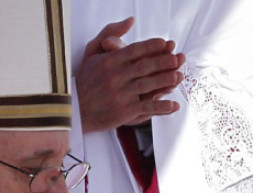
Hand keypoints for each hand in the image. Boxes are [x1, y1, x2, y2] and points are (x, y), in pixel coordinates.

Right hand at [76, 17, 185, 132]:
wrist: (74, 109)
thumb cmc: (86, 78)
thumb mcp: (92, 51)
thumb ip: (111, 33)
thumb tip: (131, 20)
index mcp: (109, 62)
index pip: (134, 50)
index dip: (151, 46)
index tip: (165, 43)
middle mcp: (115, 77)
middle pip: (144, 67)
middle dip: (162, 61)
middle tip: (177, 58)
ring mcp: (121, 95)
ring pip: (147, 85)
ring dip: (165, 81)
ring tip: (178, 76)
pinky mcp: (125, 112)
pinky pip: (147, 107)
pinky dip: (162, 107)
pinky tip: (174, 105)